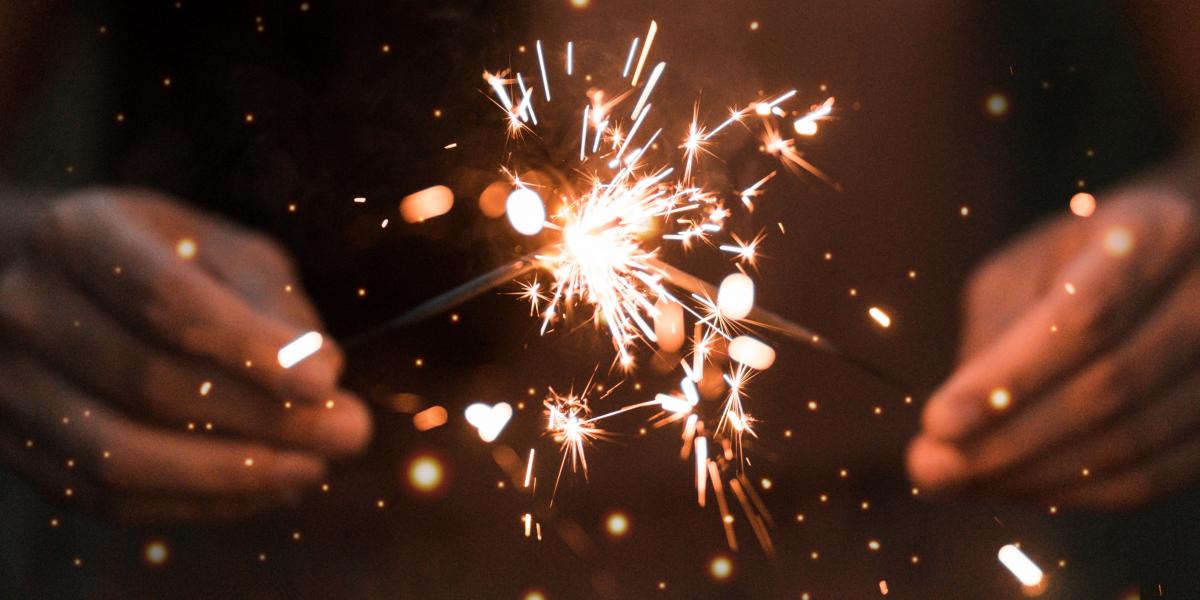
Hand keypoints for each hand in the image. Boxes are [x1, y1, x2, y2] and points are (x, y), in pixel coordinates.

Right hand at [0, 188, 371, 520]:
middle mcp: (28, 307)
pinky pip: (107, 498)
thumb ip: (273, 301)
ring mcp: (9, 384)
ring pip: (123, 454)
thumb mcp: (223, 249)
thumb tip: (323, 373)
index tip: (325, 385)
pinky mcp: (18, 448)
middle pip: (152, 383)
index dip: (251, 350)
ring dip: (233, 475)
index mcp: (80, 235)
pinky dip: (197, 503)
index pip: (168, 302)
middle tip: (350, 434)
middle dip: (265, 418)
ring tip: (314, 468)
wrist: (56, 286)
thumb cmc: (165, 260)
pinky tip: (266, 489)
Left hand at [907, 189, 1199, 509]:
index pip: (1082, 320)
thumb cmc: (1078, 264)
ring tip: (961, 481)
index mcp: (1153, 235)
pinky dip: (1077, 493)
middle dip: (1008, 440)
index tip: (937, 423)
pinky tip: (1018, 487)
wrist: (1178, 266)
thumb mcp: (1024, 270)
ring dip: (1035, 475)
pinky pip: (1154, 477)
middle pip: (1108, 387)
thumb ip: (993, 336)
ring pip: (1132, 442)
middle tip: (932, 469)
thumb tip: (948, 436)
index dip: (1008, 379)